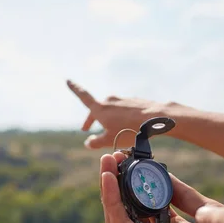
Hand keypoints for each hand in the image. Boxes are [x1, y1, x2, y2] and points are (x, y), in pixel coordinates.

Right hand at [67, 80, 196, 148]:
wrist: (155, 119)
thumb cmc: (130, 130)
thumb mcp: (110, 140)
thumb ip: (96, 142)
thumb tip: (88, 142)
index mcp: (100, 108)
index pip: (83, 96)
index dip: (74, 89)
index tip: (68, 80)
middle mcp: (110, 100)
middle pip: (97, 109)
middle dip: (91, 120)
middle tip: (87, 129)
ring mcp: (123, 100)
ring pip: (111, 110)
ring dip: (109, 119)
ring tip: (112, 132)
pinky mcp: (134, 102)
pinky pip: (124, 110)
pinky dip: (122, 118)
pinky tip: (129, 127)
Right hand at [99, 152, 221, 222]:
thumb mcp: (207, 209)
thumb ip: (183, 194)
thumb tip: (162, 174)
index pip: (147, 203)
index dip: (136, 182)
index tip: (129, 160)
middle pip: (129, 209)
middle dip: (118, 181)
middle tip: (111, 158)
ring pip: (120, 216)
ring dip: (110, 188)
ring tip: (106, 162)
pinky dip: (112, 202)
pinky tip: (109, 180)